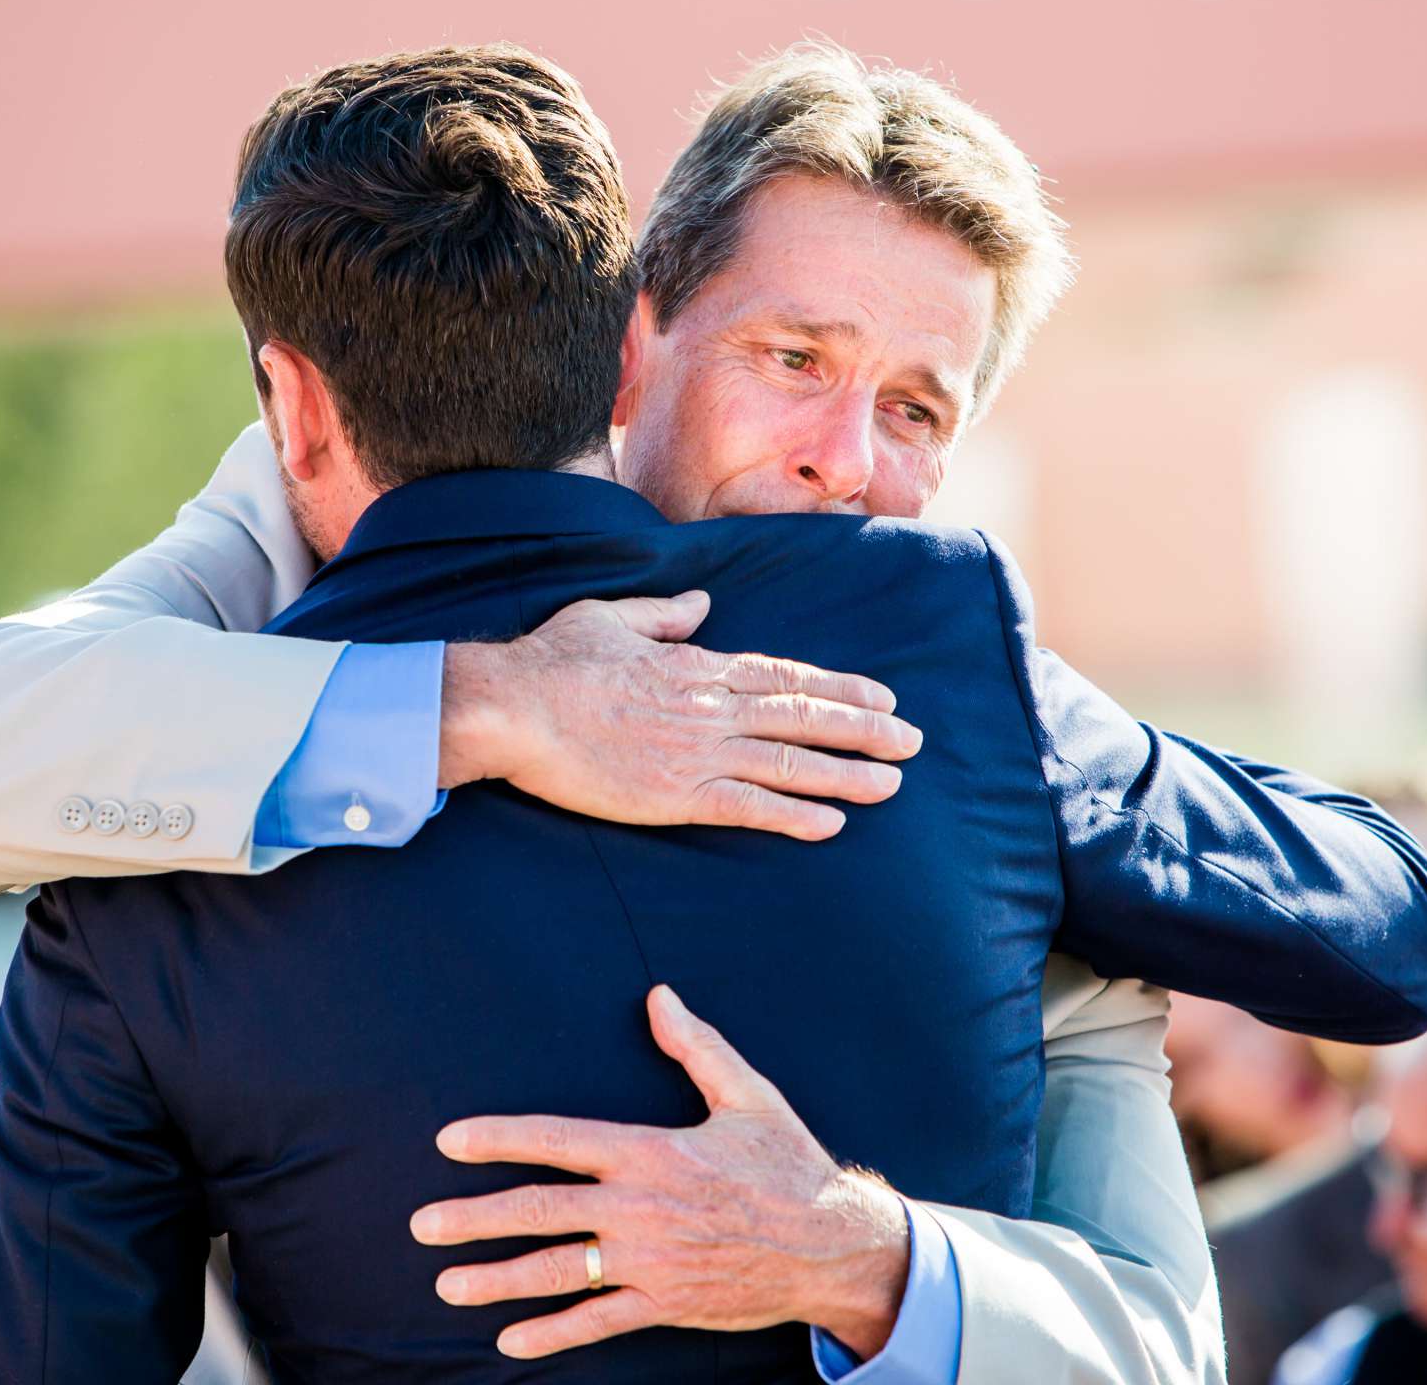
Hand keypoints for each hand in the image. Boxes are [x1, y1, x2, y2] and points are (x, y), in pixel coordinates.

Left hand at [410, 985, 912, 1360]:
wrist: (833, 1245)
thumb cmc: (787, 1164)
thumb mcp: (748, 1094)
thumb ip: (695, 1046)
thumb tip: (658, 996)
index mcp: (651, 1151)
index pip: (559, 1140)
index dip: (500, 1138)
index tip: (450, 1141)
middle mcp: (640, 1208)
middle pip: (540, 1210)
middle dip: (475, 1216)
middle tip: (422, 1223)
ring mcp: (650, 1262)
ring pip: (556, 1271)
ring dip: (496, 1279)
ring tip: (447, 1283)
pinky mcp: (666, 1304)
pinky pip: (597, 1322)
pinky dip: (551, 1332)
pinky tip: (510, 1339)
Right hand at [439, 591, 922, 839]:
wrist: (513, 707)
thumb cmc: (552, 661)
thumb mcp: (612, 617)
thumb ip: (665, 615)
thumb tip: (701, 602)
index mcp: (697, 664)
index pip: (786, 676)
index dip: (840, 688)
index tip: (882, 698)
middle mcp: (710, 707)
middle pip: (804, 717)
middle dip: (864, 731)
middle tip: (913, 742)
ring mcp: (697, 752)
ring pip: (790, 763)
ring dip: (846, 775)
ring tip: (891, 785)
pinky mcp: (674, 795)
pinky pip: (748, 807)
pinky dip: (793, 815)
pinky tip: (830, 824)